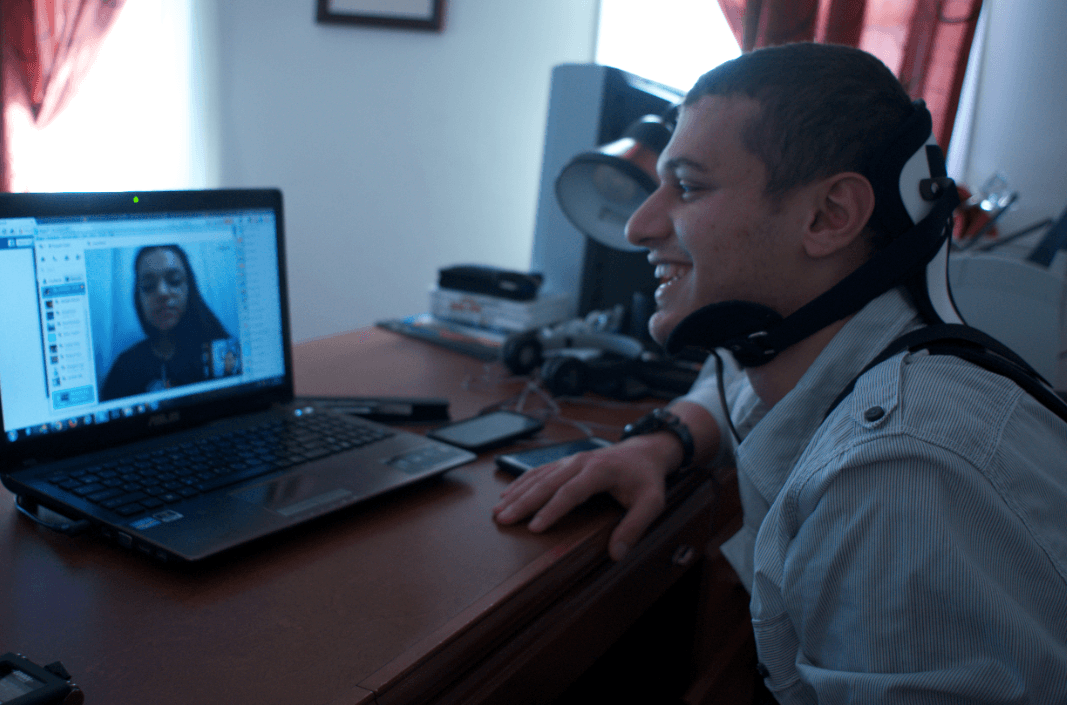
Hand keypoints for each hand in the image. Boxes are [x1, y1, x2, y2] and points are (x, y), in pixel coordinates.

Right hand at [492, 433, 682, 560]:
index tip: (535, 527)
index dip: (552, 510)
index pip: (571, 492)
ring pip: (539, 476)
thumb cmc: (646, 478)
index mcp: (599, 470)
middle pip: (547, 482)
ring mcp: (571, 460)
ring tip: (498, 510)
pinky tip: (508, 494)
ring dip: (517, 493)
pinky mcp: (566, 463)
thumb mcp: (651, 502)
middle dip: (523, 502)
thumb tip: (616, 553)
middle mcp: (580, 462)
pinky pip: (539, 471)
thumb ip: (635, 527)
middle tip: (503, 519)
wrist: (645, 451)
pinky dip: (521, 483)